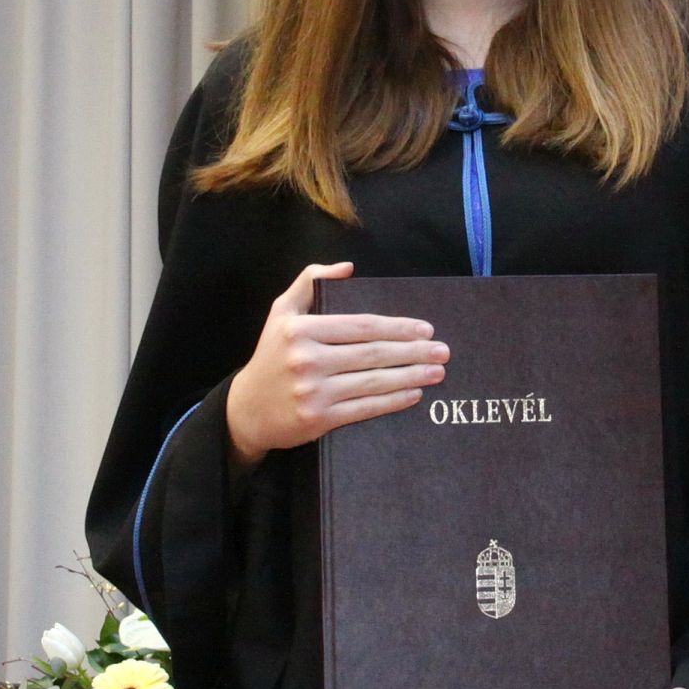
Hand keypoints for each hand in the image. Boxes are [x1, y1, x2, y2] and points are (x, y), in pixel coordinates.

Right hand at [224, 262, 448, 469]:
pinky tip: (413, 394)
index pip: (360, 326)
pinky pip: (364, 408)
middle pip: (372, 354)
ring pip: (372, 382)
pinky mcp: (317, 419)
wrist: (246, 410)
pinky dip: (392, 401)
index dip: (397, 327)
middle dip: (413, 352)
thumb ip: (310, 282)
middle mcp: (305, 359)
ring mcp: (312, 392)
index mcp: (300, 329)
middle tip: (442, 351)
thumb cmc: (271, 356)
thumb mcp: (281, 312)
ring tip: (436, 372)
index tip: (424, 328)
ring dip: (411, 376)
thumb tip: (347, 268)